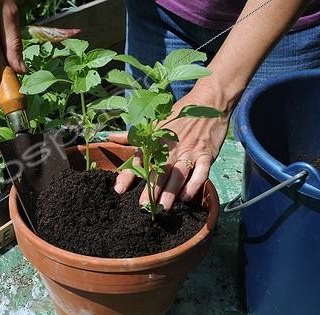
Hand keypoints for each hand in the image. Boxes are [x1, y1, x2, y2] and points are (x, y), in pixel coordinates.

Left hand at [111, 81, 232, 209]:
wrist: (209, 102)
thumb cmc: (179, 115)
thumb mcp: (155, 123)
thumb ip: (133, 136)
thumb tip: (110, 137)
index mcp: (156, 141)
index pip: (139, 159)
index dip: (128, 175)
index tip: (119, 190)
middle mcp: (171, 148)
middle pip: (159, 171)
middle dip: (151, 189)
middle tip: (143, 206)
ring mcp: (189, 151)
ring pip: (178, 174)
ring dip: (171, 192)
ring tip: (163, 207)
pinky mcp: (207, 154)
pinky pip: (201, 171)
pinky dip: (194, 184)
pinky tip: (187, 197)